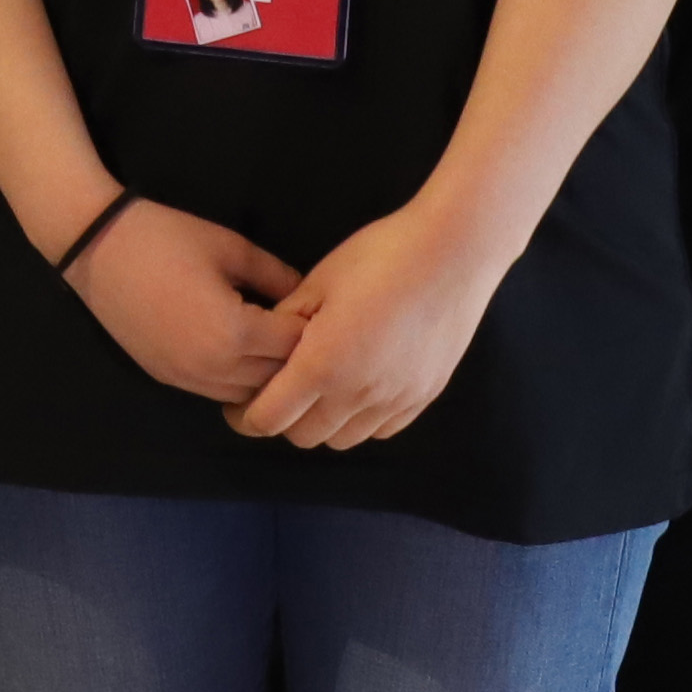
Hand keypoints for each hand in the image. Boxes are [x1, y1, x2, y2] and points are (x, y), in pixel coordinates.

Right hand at [59, 198, 299, 405]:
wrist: (97, 250)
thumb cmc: (166, 239)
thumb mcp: (230, 247)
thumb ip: (275, 274)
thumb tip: (306, 296)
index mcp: (234, 332)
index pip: (293, 346)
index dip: (310, 328)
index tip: (318, 309)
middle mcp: (214, 368)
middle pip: (275, 379)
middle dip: (293, 356)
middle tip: (300, 328)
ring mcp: (188, 380)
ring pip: (248, 395)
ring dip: (266, 375)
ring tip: (272, 343)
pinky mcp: (169, 380)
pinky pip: (218, 393)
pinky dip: (238, 380)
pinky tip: (241, 352)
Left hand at [233, 188, 511, 449]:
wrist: (453, 251)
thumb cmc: (379, 255)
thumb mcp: (319, 281)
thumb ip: (285, 322)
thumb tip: (262, 348)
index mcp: (322, 365)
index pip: (268, 419)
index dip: (244, 417)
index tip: (237, 404)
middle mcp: (358, 395)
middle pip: (303, 437)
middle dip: (282, 420)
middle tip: (277, 390)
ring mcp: (395, 401)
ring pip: (343, 440)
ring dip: (322, 423)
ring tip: (320, 388)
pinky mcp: (423, 398)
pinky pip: (380, 430)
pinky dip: (360, 420)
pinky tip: (359, 387)